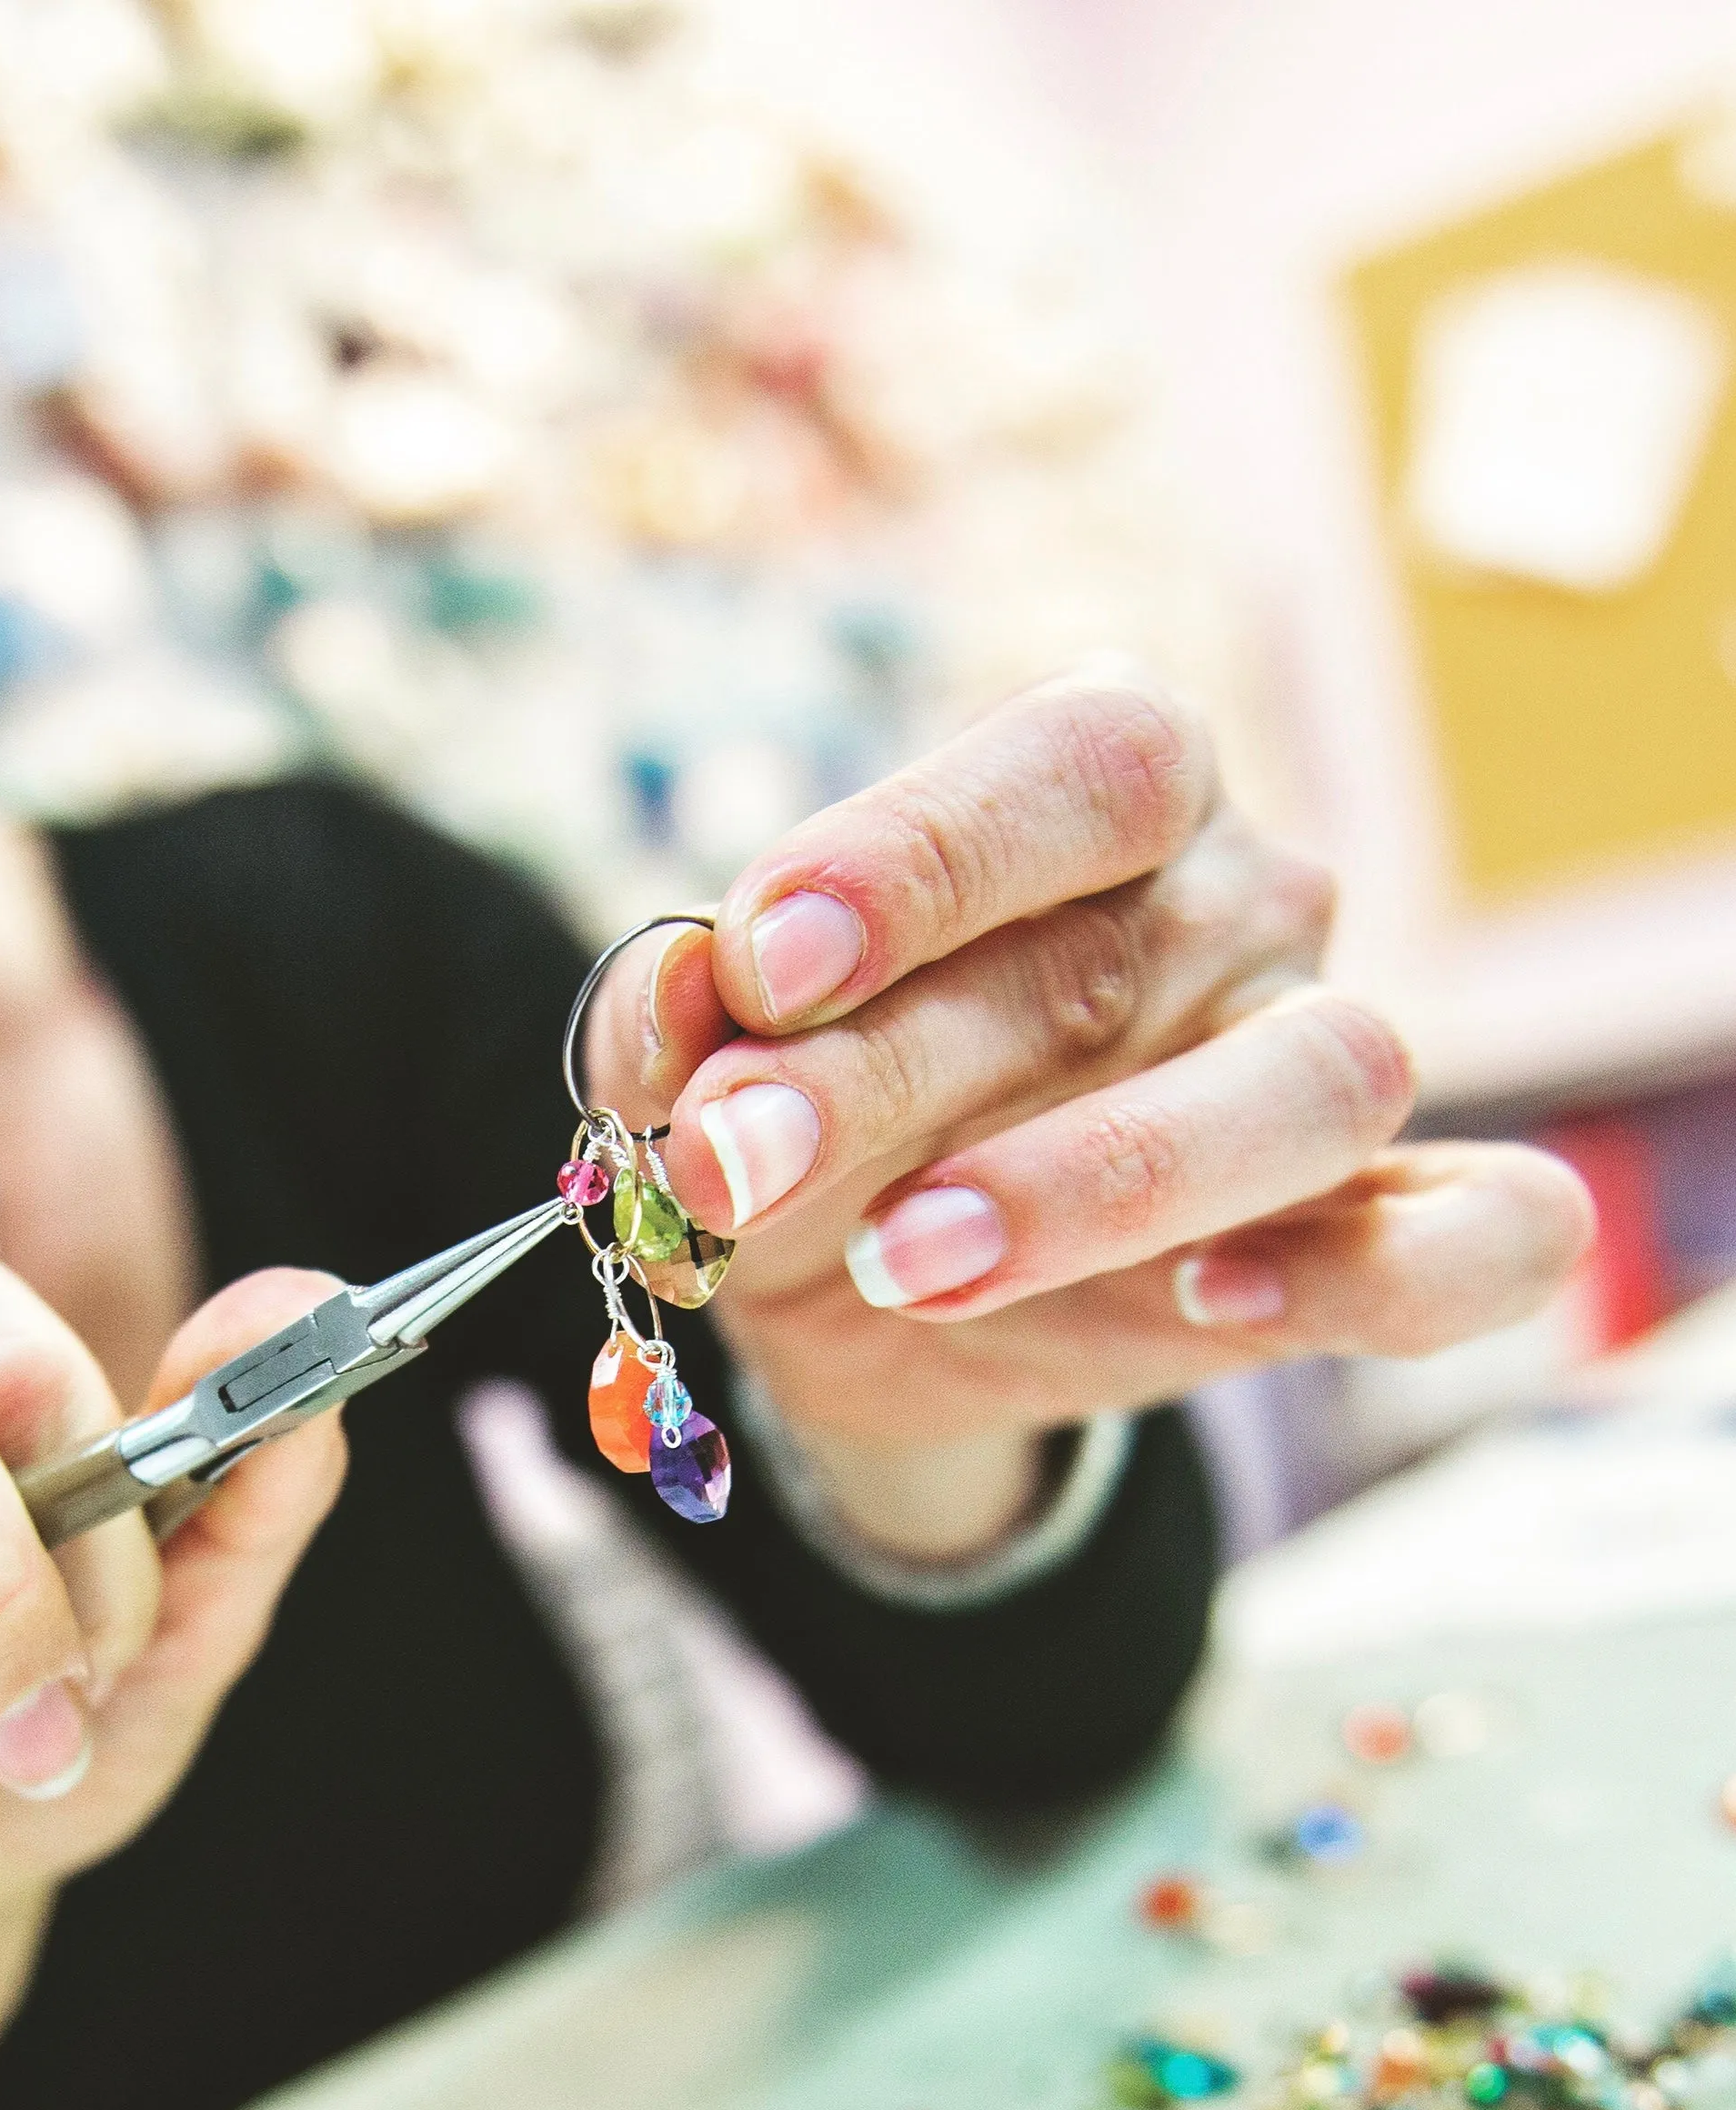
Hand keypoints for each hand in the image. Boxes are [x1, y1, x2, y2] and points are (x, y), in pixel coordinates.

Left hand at [587, 670, 1592, 1546]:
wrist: (863, 1301)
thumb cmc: (807, 1126)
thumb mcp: (707, 1074)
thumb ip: (677, 1026)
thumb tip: (670, 993)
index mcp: (1103, 792)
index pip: (1076, 759)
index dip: (921, 848)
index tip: (761, 956)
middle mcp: (1239, 900)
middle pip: (1125, 946)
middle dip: (896, 1064)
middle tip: (735, 1158)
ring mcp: (1318, 1060)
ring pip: (1319, 1081)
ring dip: (1096, 1179)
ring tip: (901, 1259)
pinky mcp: (1376, 1230)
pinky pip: (1486, 1234)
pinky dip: (1386, 1270)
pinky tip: (1213, 1303)